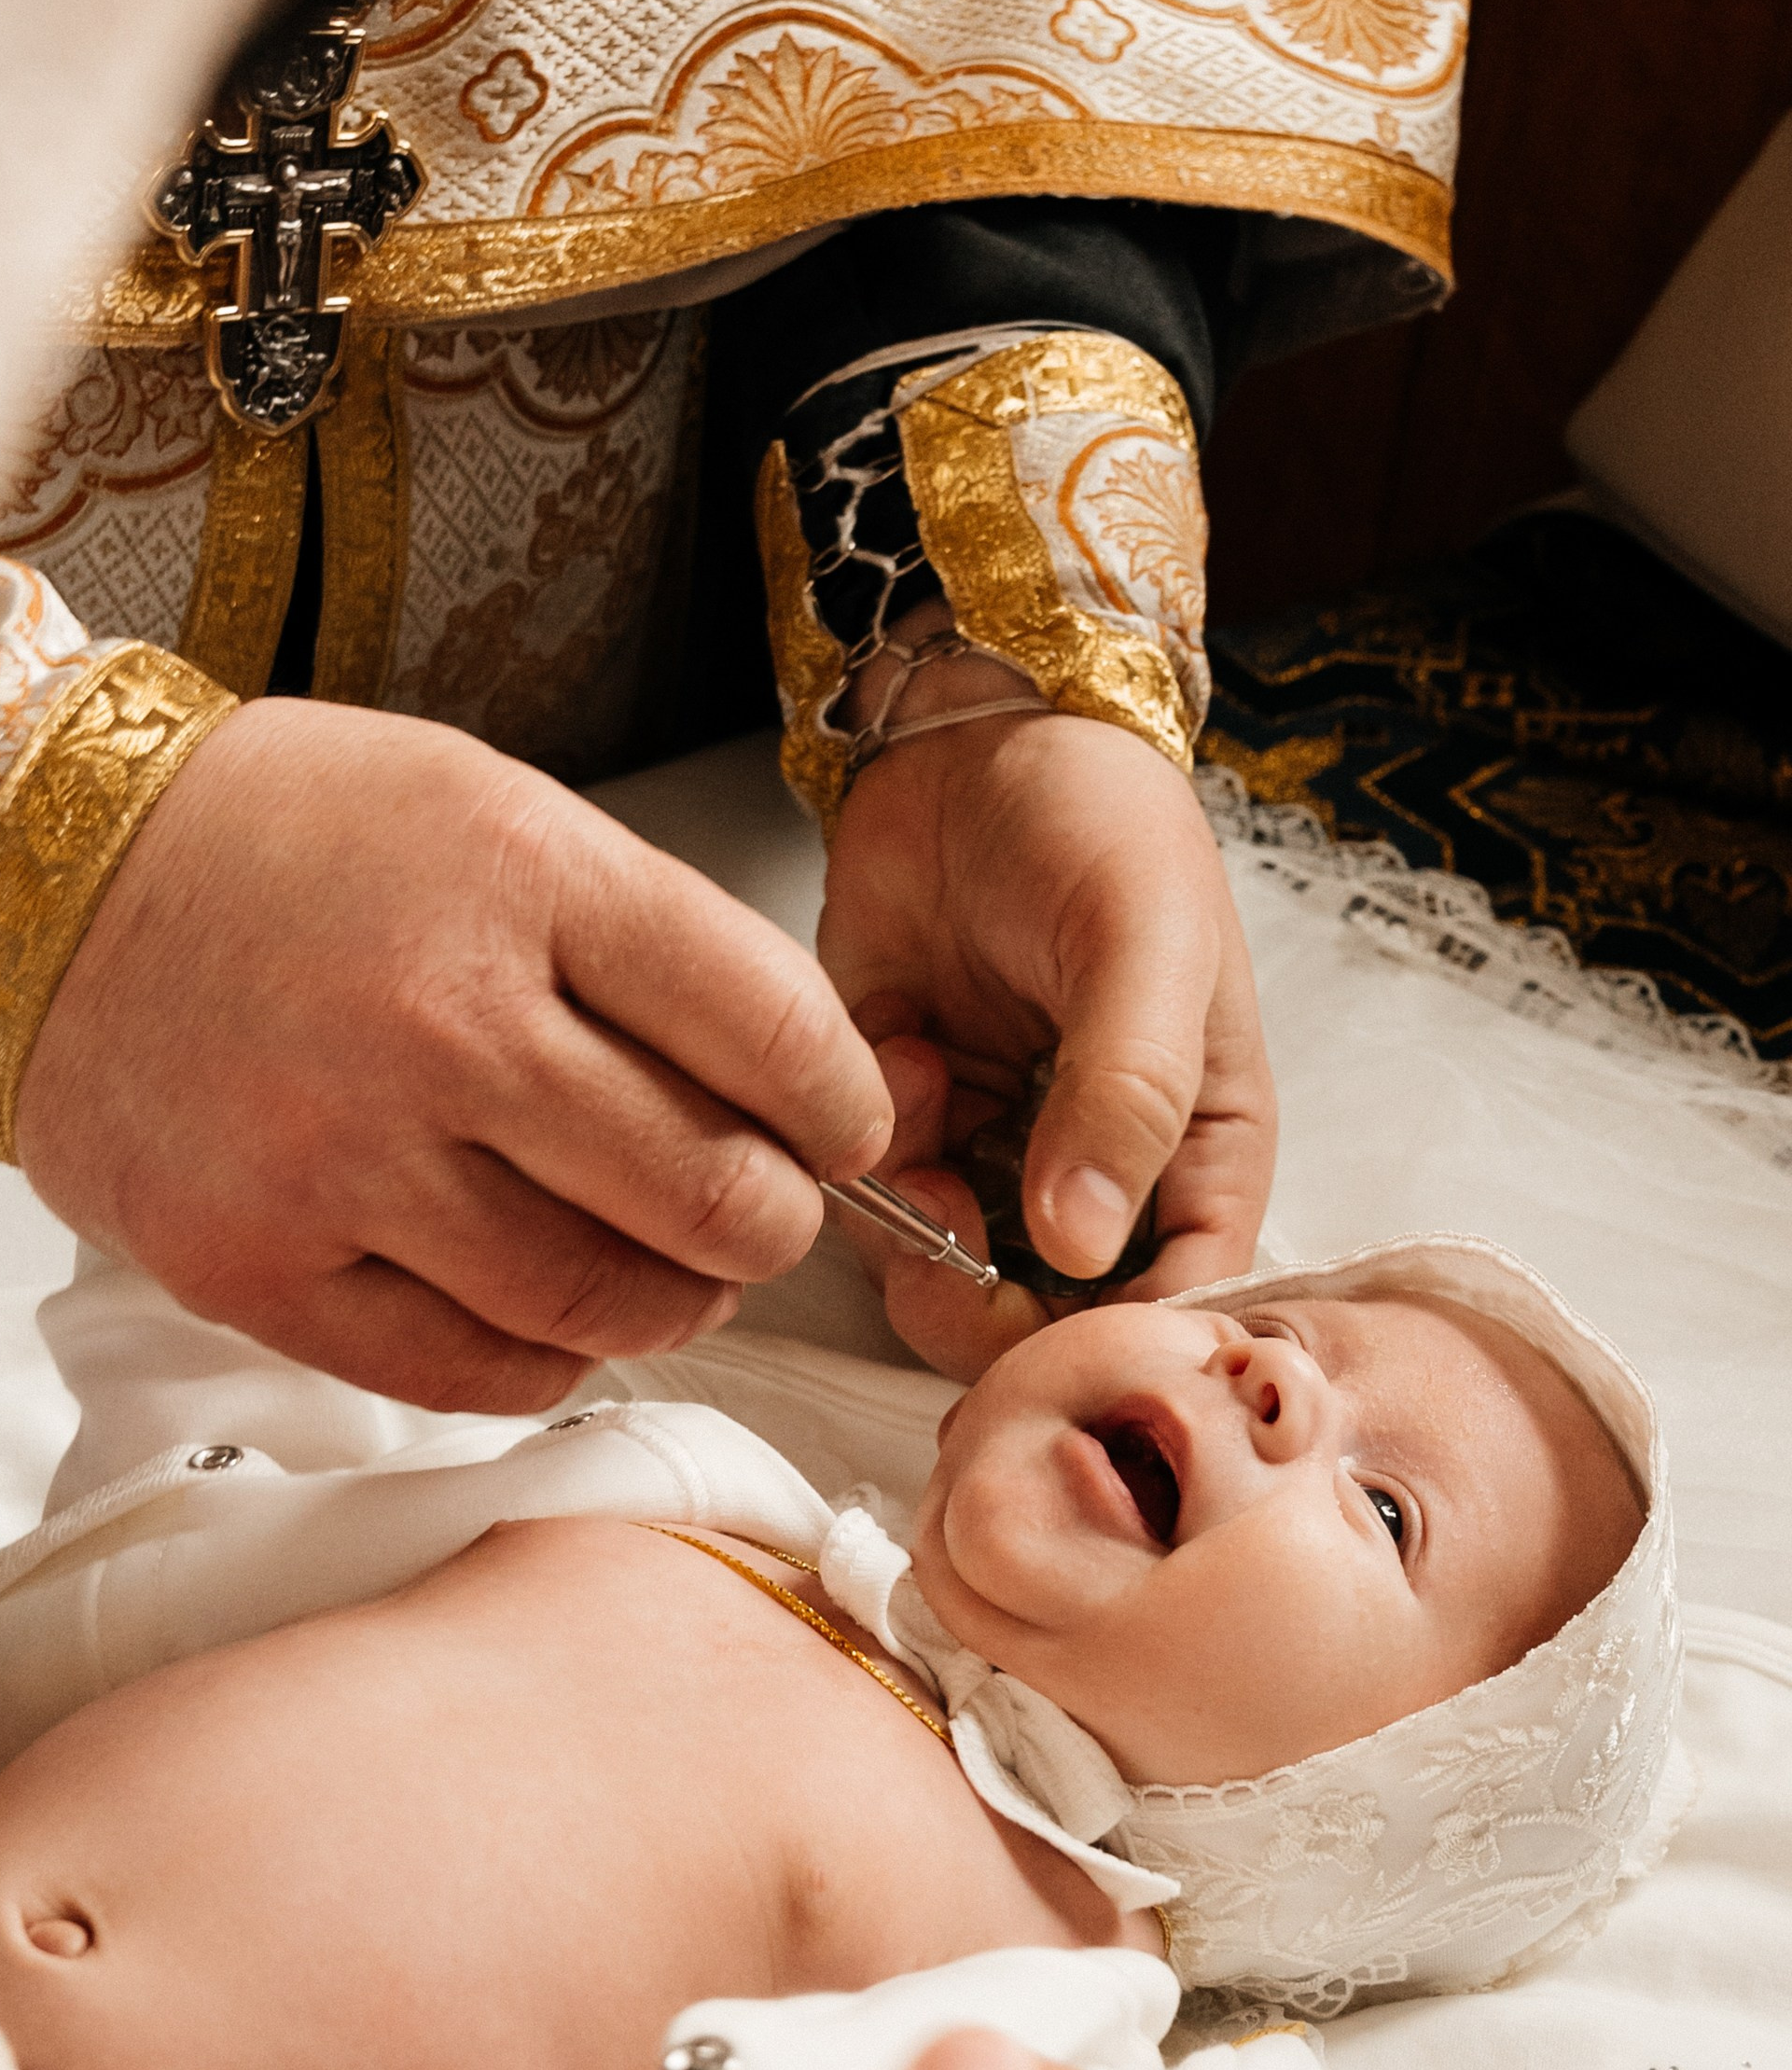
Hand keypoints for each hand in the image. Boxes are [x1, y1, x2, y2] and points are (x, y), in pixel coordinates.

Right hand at [16, 698, 892, 1412]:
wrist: (51, 883)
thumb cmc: (287, 845)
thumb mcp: (499, 816)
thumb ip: (650, 950)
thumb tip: (794, 1100)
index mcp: (522, 878)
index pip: (772, 1031)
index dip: (844, 1107)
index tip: (845, 1132)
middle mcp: (438, 1020)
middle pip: (710, 1193)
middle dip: (775, 1224)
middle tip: (766, 1215)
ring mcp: (342, 1157)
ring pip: (604, 1301)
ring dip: (673, 1303)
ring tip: (668, 1271)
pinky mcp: (260, 1266)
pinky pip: (474, 1372)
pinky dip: (549, 1357)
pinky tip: (551, 1310)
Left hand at [821, 614, 1275, 1378]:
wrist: (970, 728)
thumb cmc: (1099, 822)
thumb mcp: (1145, 946)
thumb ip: (1128, 1094)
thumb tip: (1082, 1246)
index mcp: (1200, 1147)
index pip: (1181, 1300)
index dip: (1119, 1341)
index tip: (1049, 1331)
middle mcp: (1099, 1171)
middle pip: (1052, 1319)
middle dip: (989, 1310)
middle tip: (942, 1261)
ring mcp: (995, 1150)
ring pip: (950, 1274)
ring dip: (918, 1229)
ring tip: (917, 1127)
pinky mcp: (905, 1116)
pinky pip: (874, 1197)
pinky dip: (869, 1148)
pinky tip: (896, 1053)